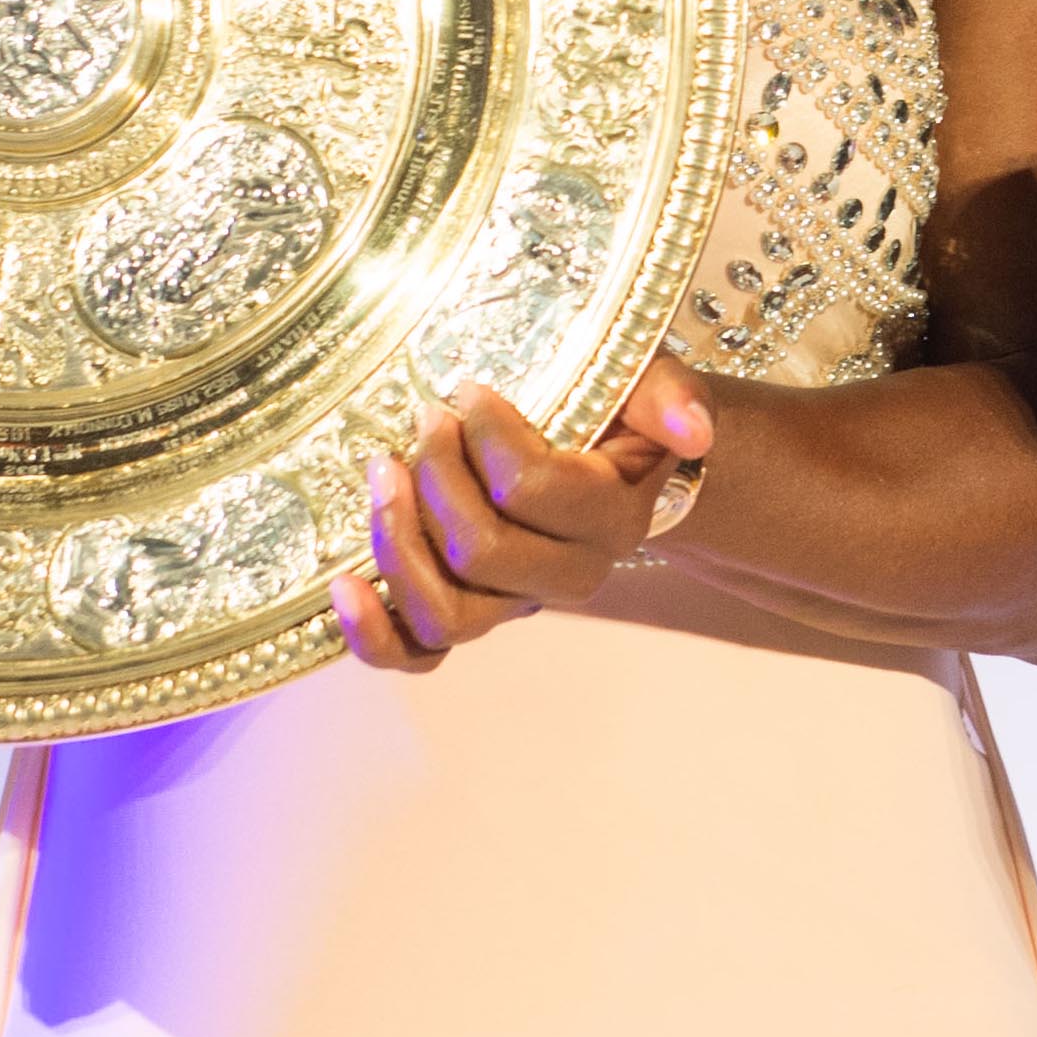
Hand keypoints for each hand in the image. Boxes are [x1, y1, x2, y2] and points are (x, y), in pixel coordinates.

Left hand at [332, 356, 713, 671]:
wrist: (618, 456)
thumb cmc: (622, 409)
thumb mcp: (650, 383)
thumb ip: (669, 398)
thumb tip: (693, 432)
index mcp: (613, 517)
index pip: (535, 491)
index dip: (487, 437)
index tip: (469, 389)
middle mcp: (570, 574)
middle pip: (481, 553)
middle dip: (436, 478)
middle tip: (424, 418)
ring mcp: (516, 603)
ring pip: (445, 612)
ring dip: (397, 542)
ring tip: (381, 472)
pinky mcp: (471, 614)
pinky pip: (418, 653)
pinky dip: (373, 634)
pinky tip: (343, 586)